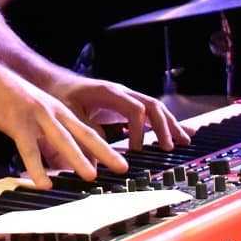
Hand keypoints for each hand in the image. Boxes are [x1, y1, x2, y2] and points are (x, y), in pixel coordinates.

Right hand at [0, 62, 128, 187]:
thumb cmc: (10, 95)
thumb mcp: (36, 109)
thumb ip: (48, 128)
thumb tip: (60, 152)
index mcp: (58, 110)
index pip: (87, 130)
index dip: (105, 147)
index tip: (122, 162)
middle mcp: (52, 111)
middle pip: (83, 133)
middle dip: (104, 151)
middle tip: (123, 168)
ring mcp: (35, 115)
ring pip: (60, 138)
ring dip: (77, 157)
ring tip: (90, 176)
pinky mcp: (16, 122)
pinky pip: (29, 148)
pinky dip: (37, 167)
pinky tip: (43, 183)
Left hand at [48, 72, 193, 151]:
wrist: (57, 81)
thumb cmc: (61, 96)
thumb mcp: (69, 114)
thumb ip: (85, 133)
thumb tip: (99, 160)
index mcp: (109, 92)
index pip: (135, 110)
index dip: (139, 131)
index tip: (135, 152)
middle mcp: (121, 92)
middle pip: (151, 105)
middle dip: (163, 126)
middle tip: (170, 148)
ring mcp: (126, 96)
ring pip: (155, 106)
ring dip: (169, 124)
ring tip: (184, 141)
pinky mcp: (126, 103)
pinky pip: (150, 110)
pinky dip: (164, 122)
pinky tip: (177, 133)